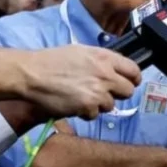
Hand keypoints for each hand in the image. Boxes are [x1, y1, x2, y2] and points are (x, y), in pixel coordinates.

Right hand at [20, 45, 141, 119]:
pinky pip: (94, 114)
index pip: (134, 70)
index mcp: (105, 57)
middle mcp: (106, 74)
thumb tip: (114, 68)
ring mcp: (98, 91)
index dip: (133, 78)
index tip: (131, 82)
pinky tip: (74, 104)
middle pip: (128, 91)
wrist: (32, 74)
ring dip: (99, 104)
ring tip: (82, 97)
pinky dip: (85, 112)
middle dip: (118, 93)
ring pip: (111, 105)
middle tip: (105, 93)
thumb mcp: (82, 51)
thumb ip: (101, 60)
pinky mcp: (87, 106)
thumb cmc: (53, 60)